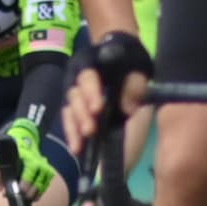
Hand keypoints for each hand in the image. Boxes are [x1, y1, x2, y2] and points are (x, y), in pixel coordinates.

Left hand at [0, 134, 58, 202]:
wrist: (24, 137)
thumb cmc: (11, 149)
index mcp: (29, 158)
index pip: (30, 174)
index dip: (24, 186)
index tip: (17, 192)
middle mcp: (40, 163)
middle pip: (38, 183)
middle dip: (29, 193)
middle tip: (19, 198)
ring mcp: (46, 167)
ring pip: (44, 185)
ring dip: (35, 194)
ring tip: (26, 199)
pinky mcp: (48, 171)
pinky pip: (46, 184)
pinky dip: (40, 192)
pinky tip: (32, 197)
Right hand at [64, 29, 150, 149]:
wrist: (121, 57)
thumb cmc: (129, 60)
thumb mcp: (137, 67)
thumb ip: (134, 84)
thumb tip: (129, 108)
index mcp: (91, 63)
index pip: (88, 77)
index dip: (91, 92)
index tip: (98, 108)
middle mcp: (77, 78)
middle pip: (75, 96)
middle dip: (82, 115)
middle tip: (90, 130)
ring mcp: (74, 94)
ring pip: (70, 110)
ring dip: (75, 127)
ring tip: (80, 145)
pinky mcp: (75, 108)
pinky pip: (69, 120)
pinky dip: (72, 134)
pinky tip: (76, 148)